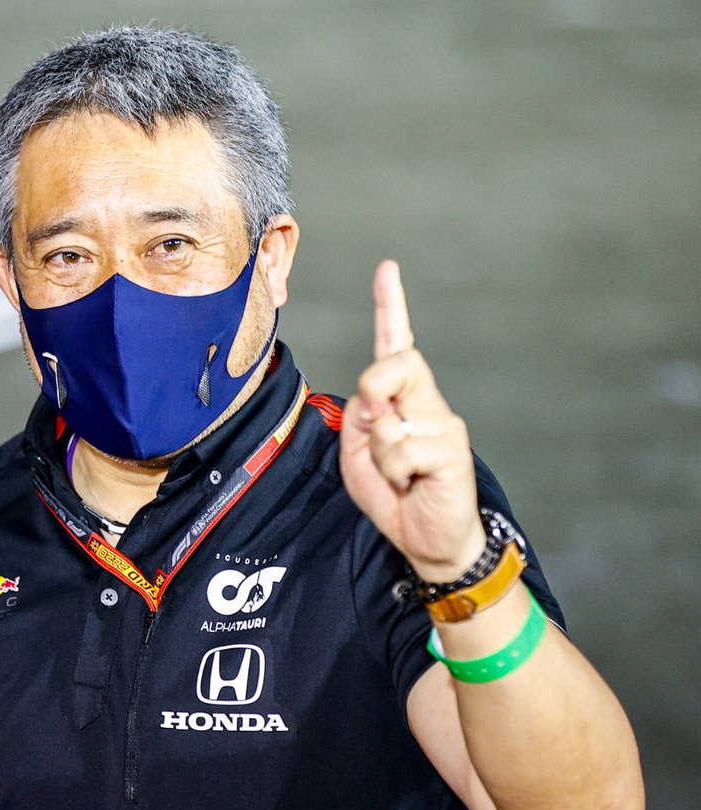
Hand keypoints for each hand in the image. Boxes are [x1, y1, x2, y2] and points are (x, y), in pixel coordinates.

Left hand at [340, 261, 485, 582]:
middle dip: (375, 388)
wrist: (428, 540)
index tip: (388, 269)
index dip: (391, 306)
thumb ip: (359, 421)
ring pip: (392, 421)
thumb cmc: (395, 495)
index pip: (396, 346)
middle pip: (397, 364)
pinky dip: (395, 474)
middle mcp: (427, 403)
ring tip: (399, 476)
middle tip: (377, 427)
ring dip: (381, 457)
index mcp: (402, 399)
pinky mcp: (452, 450)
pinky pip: (404, 451)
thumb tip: (376, 401)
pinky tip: (413, 484)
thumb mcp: (358, 455)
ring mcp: (444, 424)